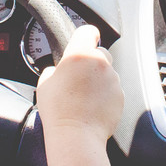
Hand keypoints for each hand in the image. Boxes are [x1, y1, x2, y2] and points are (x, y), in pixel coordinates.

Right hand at [36, 24, 122, 145]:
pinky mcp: (120, 95)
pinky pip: (114, 89)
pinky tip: (93, 106)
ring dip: (99, 80)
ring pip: (108, 72)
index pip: (88, 31)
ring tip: (85, 96)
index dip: (86, 35)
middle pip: (100, 53)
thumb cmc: (58, 110)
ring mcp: (112, 79)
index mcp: (79, 54)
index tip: (85, 39)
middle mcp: (99, 62)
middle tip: (79, 77)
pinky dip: (106, 94)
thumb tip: (57, 71)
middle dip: (92, 62)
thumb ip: (53, 70)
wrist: (76, 134)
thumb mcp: (44, 84)